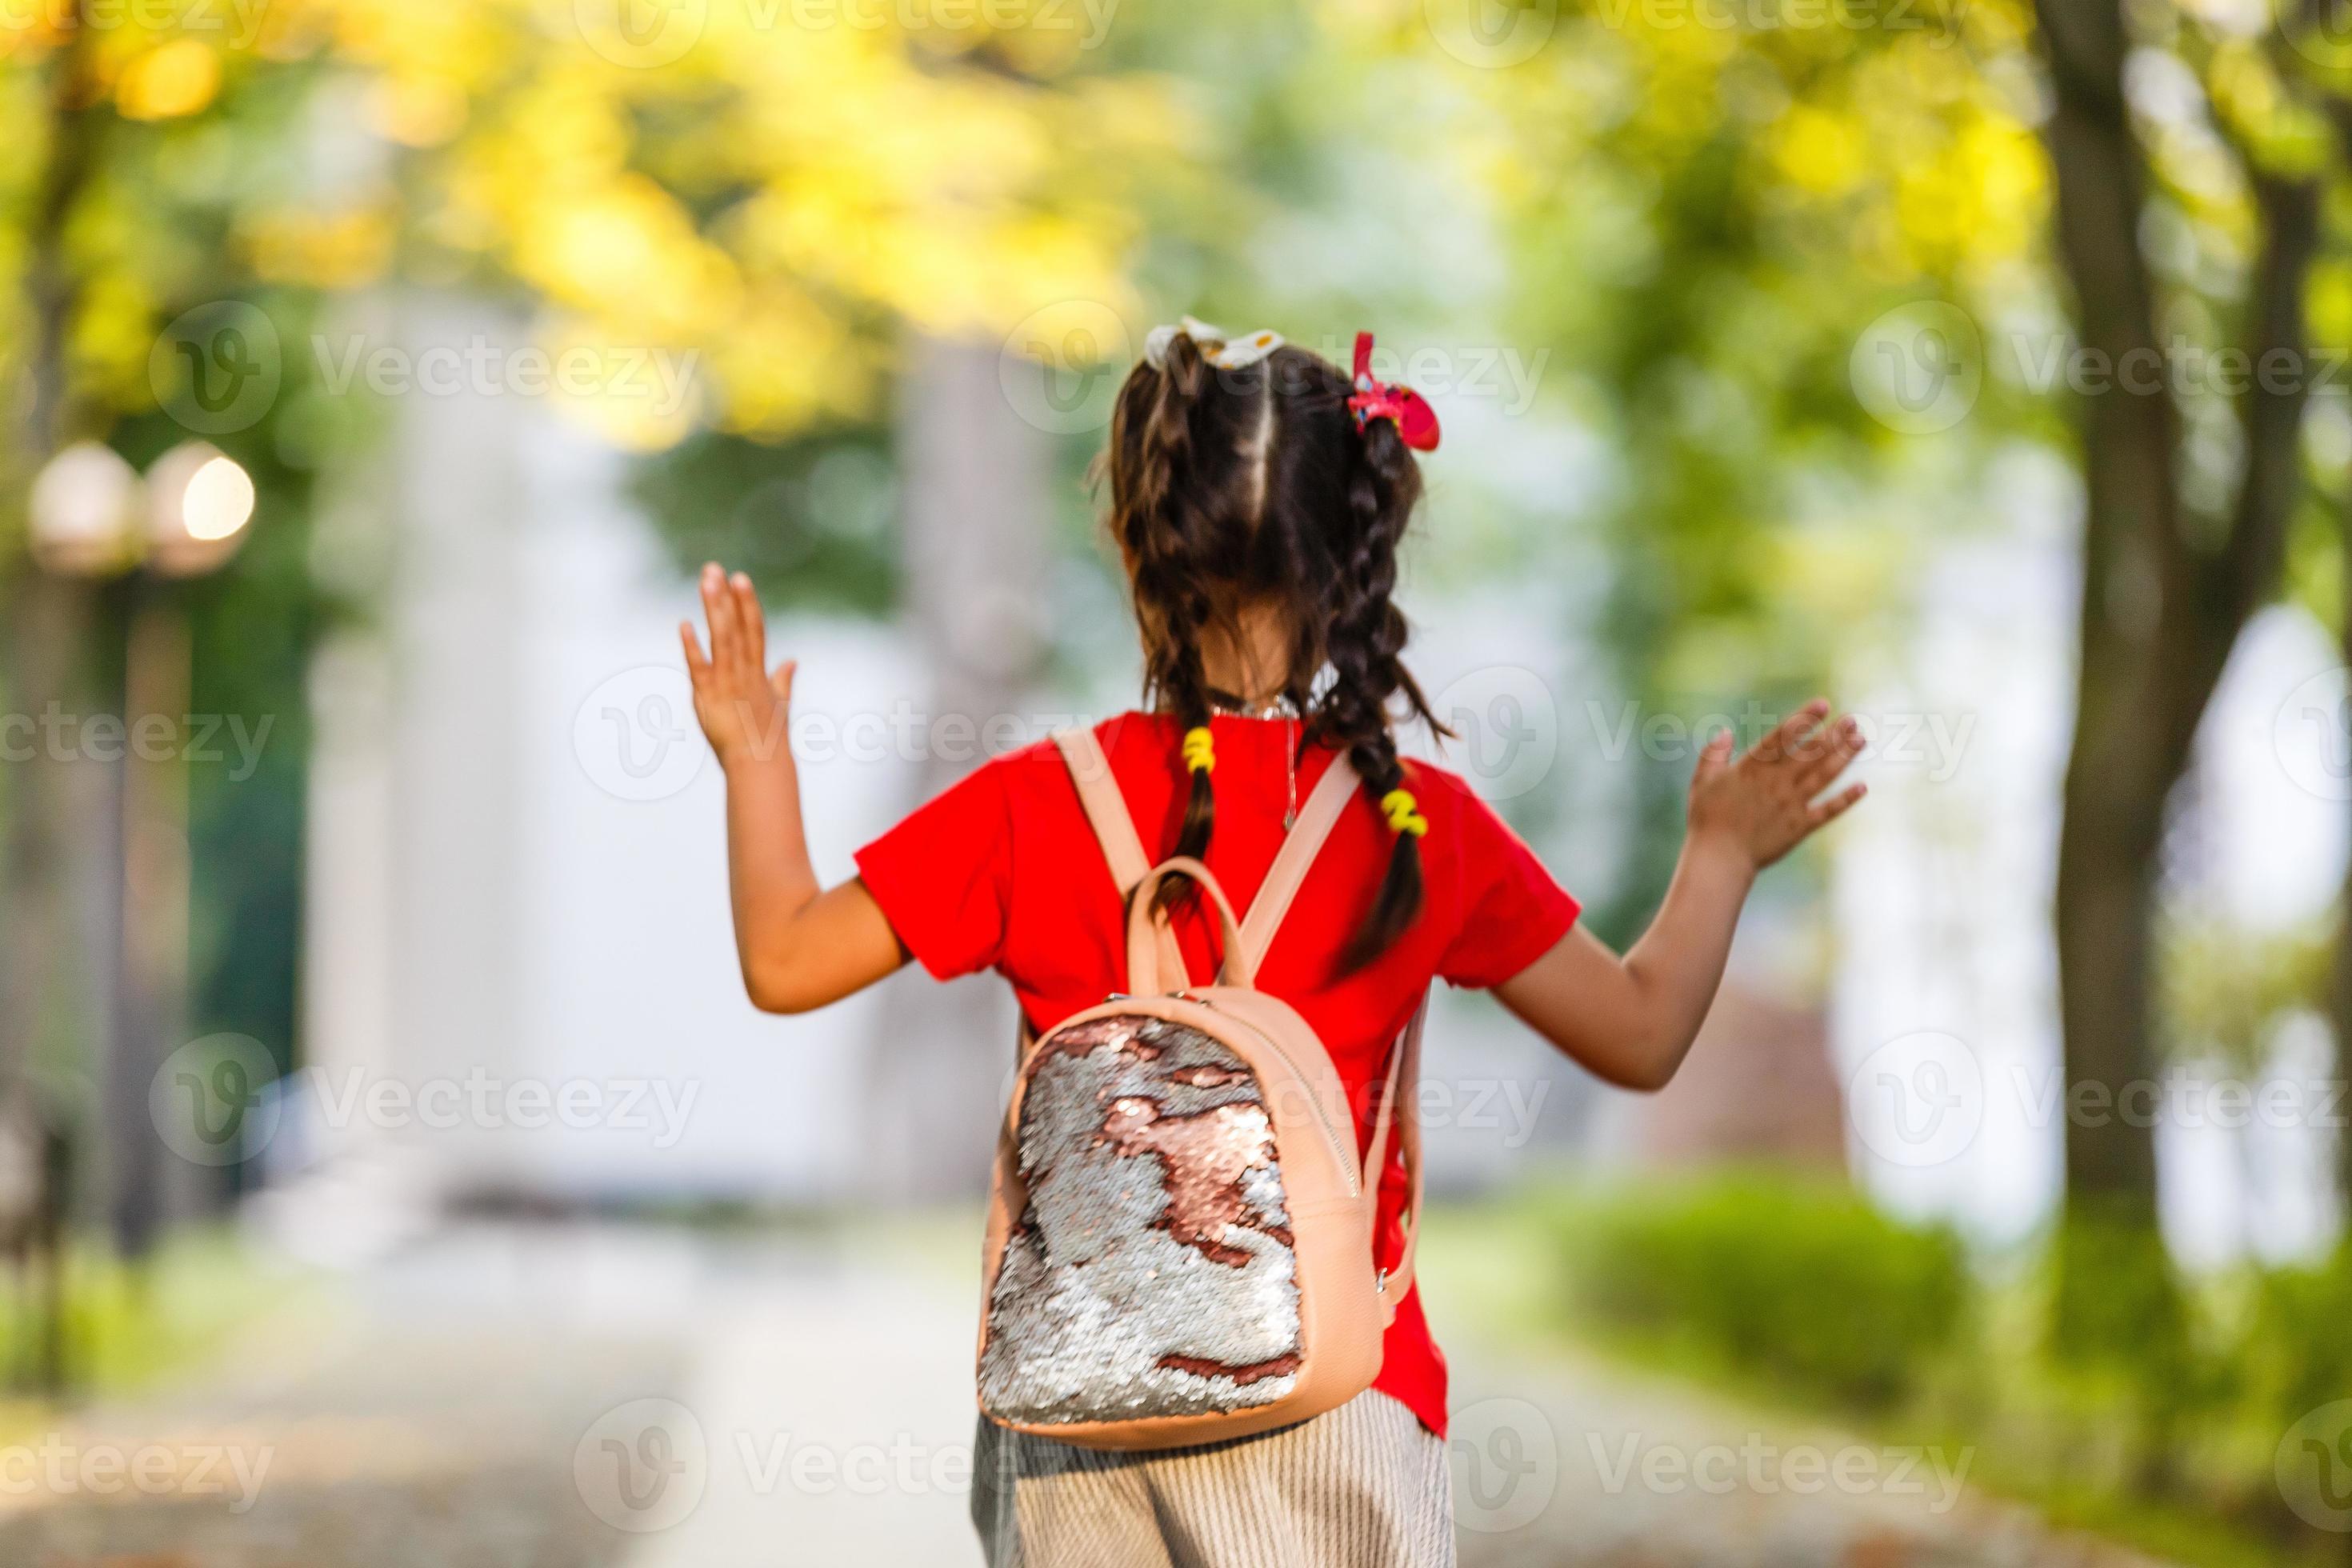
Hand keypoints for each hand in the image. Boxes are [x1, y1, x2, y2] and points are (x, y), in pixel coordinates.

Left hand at [681, 563, 794, 767]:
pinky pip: (700, 667)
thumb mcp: (780, 703)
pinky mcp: (710, 696)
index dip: (748, 603)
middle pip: (737, 627)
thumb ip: (783, 679)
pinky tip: (684, 625)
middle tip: (716, 569)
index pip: (755, 630)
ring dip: (714, 610)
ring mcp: (727, 682)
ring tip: (706, 583)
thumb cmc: (769, 738)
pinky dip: (692, 646)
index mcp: (759, 672)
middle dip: (727, 597)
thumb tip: (793, 662)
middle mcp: (744, 672)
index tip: (740, 578)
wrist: (760, 764)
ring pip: (722, 639)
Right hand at [1685, 699, 1865, 874]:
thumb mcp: (1703, 781)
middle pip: (1811, 753)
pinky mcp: (1800, 827)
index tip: (1823, 704)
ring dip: (1844, 757)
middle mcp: (1777, 782)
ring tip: (1860, 741)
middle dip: (1834, 735)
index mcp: (1753, 768)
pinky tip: (1862, 787)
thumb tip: (1725, 732)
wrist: (1719, 858)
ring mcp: (1791, 804)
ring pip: (1823, 776)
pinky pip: (1827, 811)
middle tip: (1853, 720)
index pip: (1783, 736)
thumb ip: (1713, 754)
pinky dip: (1845, 800)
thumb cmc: (1707, 819)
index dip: (1804, 719)